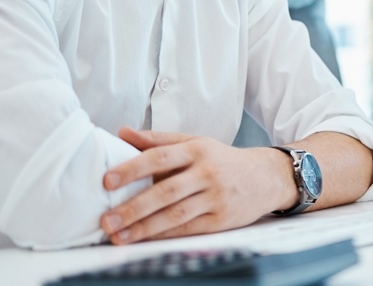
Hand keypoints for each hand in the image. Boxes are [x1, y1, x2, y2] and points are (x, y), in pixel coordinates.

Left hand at [99, 127, 296, 244]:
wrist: (266, 177)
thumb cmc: (222, 159)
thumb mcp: (194, 142)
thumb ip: (157, 139)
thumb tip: (122, 133)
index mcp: (197, 150)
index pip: (160, 157)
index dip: (133, 168)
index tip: (107, 180)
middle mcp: (207, 172)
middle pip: (166, 191)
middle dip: (133, 207)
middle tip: (106, 220)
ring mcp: (215, 197)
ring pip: (175, 215)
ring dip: (144, 227)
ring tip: (117, 236)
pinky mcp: (221, 220)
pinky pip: (188, 229)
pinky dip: (163, 235)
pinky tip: (143, 239)